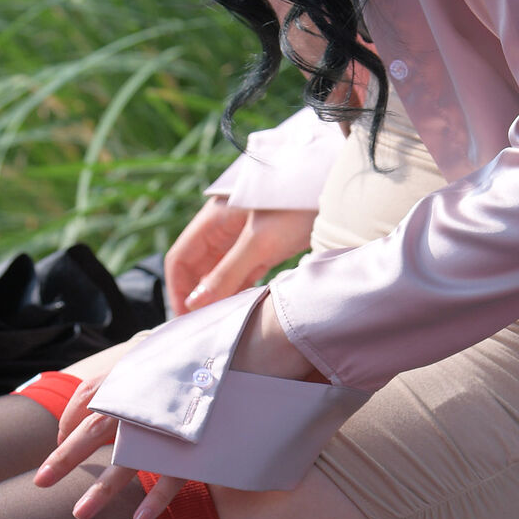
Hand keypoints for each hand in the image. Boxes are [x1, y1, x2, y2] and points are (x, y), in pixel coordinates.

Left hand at [32, 296, 321, 518]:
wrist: (269, 331)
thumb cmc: (231, 334)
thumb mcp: (183, 336)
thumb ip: (162, 352)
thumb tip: (152, 355)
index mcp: (139, 364)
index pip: (90, 393)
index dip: (71, 418)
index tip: (61, 437)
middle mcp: (147, 389)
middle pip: (93, 428)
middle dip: (64, 457)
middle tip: (40, 482)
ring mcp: (171, 416)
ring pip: (126, 459)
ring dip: (101, 490)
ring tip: (81, 515)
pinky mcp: (200, 437)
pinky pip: (172, 474)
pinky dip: (155, 498)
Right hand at [163, 199, 317, 314]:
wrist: (341, 190)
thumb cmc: (295, 204)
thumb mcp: (259, 242)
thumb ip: (226, 274)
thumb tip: (195, 304)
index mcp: (213, 219)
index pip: (180, 259)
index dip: (178, 290)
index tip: (186, 320)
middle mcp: (223, 227)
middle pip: (198, 267)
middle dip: (197, 297)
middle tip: (205, 328)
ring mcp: (244, 235)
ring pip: (220, 272)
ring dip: (219, 296)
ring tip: (223, 323)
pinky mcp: (265, 244)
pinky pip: (243, 271)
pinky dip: (239, 289)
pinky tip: (242, 309)